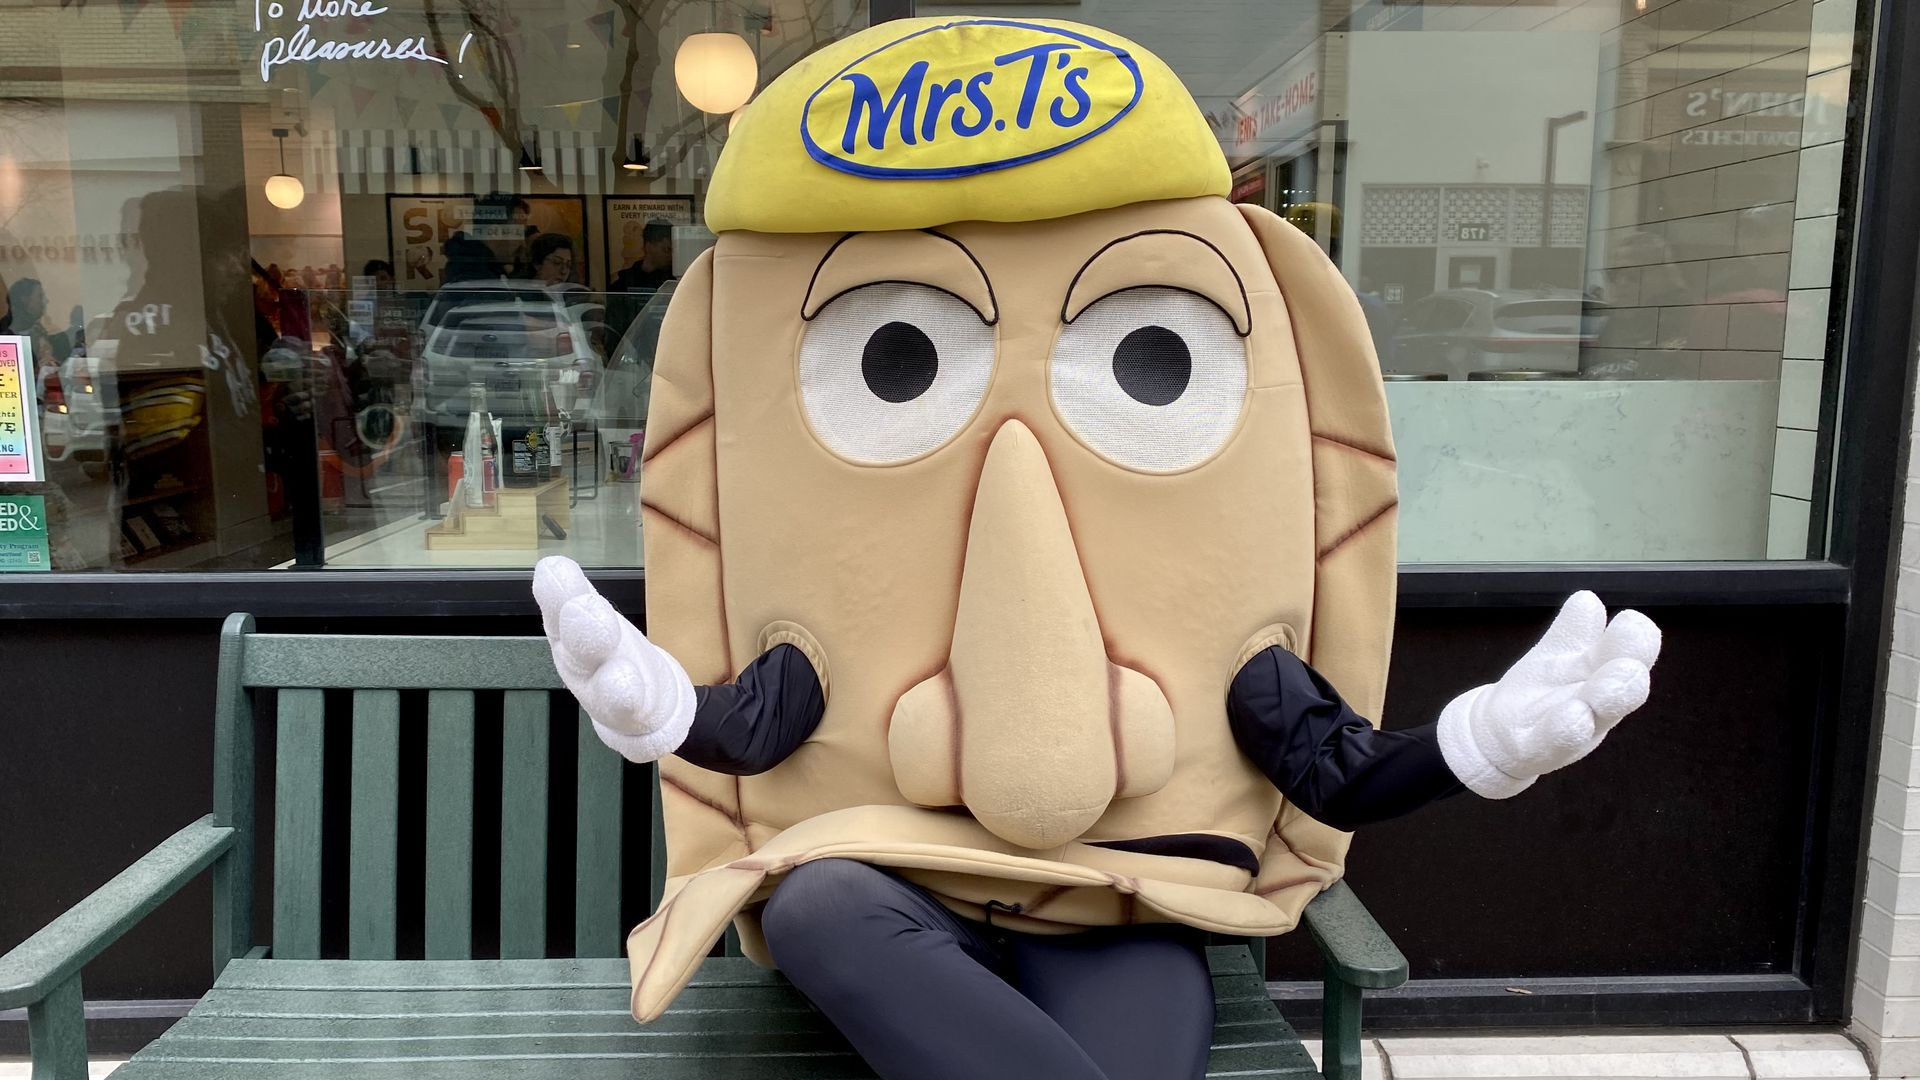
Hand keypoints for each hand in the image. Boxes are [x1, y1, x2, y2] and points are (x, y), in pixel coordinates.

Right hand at [533, 555, 696, 762]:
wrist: (643, 703)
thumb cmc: (609, 652)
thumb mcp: (587, 617)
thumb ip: (570, 592)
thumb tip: (550, 564)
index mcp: (568, 631)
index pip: (559, 609)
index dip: (556, 591)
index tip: (553, 569)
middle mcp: (580, 660)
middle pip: (578, 644)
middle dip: (582, 627)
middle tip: (583, 608)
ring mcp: (602, 688)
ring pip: (602, 681)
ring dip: (609, 674)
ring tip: (614, 659)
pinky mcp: (627, 711)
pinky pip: (625, 705)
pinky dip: (626, 698)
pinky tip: (628, 689)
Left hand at [1437, 591, 1659, 798]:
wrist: (1498, 733)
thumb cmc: (1542, 690)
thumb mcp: (1558, 655)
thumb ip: (1573, 631)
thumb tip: (1588, 600)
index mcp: (1602, 672)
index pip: (1632, 653)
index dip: (1637, 638)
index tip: (1632, 620)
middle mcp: (1597, 703)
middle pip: (1625, 689)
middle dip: (1628, 676)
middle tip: (1630, 666)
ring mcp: (1574, 730)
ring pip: (1597, 717)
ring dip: (1604, 702)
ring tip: (1605, 688)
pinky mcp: (1540, 749)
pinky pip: (1557, 741)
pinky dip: (1566, 730)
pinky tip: (1573, 715)